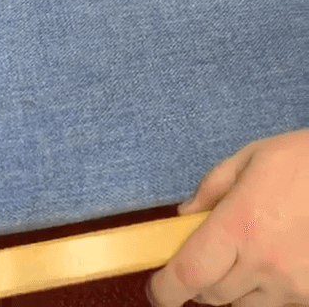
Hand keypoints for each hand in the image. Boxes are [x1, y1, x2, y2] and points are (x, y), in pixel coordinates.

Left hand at [147, 129, 308, 306]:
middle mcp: (263, 262)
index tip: (156, 287)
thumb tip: (184, 215)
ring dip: (233, 287)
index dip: (165, 289)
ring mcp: (291, 285)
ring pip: (242, 306)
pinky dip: (265, 290)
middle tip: (205, 256)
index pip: (189, 274)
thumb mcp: (251, 158)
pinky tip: (275, 259)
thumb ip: (212, 188)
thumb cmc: (303, 159)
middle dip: (199, 281)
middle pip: (211, 296)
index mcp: (240, 224)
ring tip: (247, 251)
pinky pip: (275, 305)